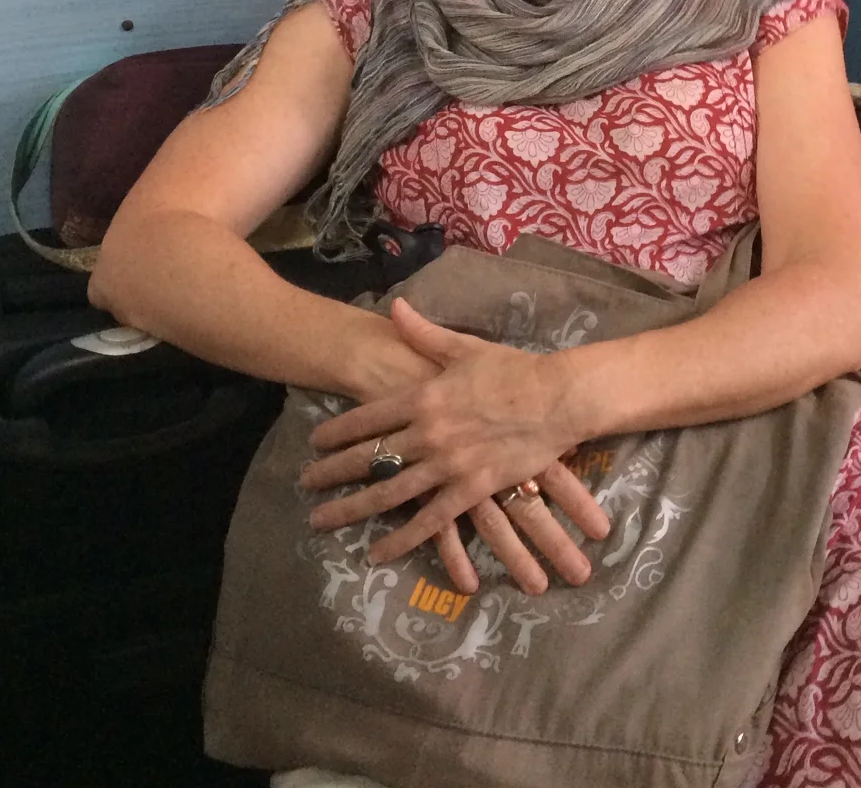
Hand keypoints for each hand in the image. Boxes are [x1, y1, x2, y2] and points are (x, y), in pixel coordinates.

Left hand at [300, 300, 609, 585]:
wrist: (556, 399)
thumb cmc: (512, 369)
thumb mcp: (465, 347)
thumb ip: (424, 334)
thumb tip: (394, 308)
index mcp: (424, 396)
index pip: (368, 417)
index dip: (337, 432)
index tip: (314, 444)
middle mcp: (428, 432)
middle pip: (370, 456)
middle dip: (332, 472)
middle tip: (304, 484)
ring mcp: (448, 464)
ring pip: (390, 491)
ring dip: (352, 508)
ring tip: (321, 520)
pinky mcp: (471, 490)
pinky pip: (430, 521)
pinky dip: (402, 537)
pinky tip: (378, 552)